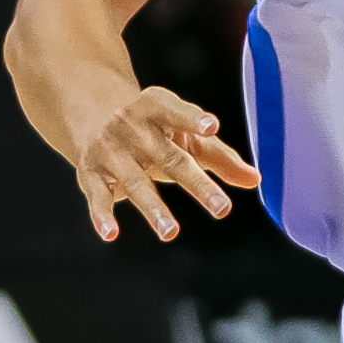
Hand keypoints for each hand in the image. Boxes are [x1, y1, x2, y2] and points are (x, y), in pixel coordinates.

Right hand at [68, 85, 259, 243]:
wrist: (91, 115)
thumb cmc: (150, 130)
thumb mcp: (183, 135)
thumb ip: (218, 157)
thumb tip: (254, 179)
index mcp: (157, 109)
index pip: (177, 112)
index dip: (193, 119)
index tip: (211, 128)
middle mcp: (132, 127)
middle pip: (169, 158)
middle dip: (196, 184)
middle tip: (222, 209)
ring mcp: (110, 150)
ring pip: (135, 182)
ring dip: (153, 208)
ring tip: (170, 232)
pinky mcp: (90, 173)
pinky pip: (97, 196)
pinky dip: (101, 216)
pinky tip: (110, 233)